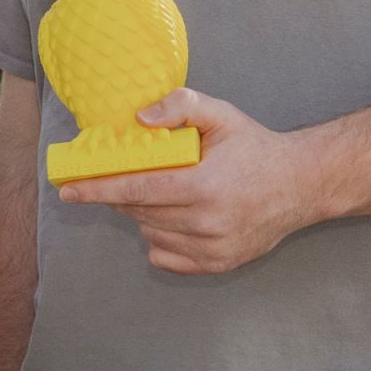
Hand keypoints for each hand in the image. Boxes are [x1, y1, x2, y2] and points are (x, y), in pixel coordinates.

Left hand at [54, 88, 327, 274]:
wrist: (302, 185)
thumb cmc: (255, 148)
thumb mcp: (222, 115)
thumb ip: (181, 106)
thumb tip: (139, 119)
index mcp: (205, 186)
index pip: (136, 191)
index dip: (98, 190)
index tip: (68, 190)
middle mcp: (207, 222)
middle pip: (139, 212)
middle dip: (123, 196)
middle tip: (125, 178)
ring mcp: (213, 248)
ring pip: (150, 234)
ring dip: (145, 216)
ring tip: (167, 194)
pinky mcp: (218, 265)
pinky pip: (166, 256)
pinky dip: (161, 239)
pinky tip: (177, 218)